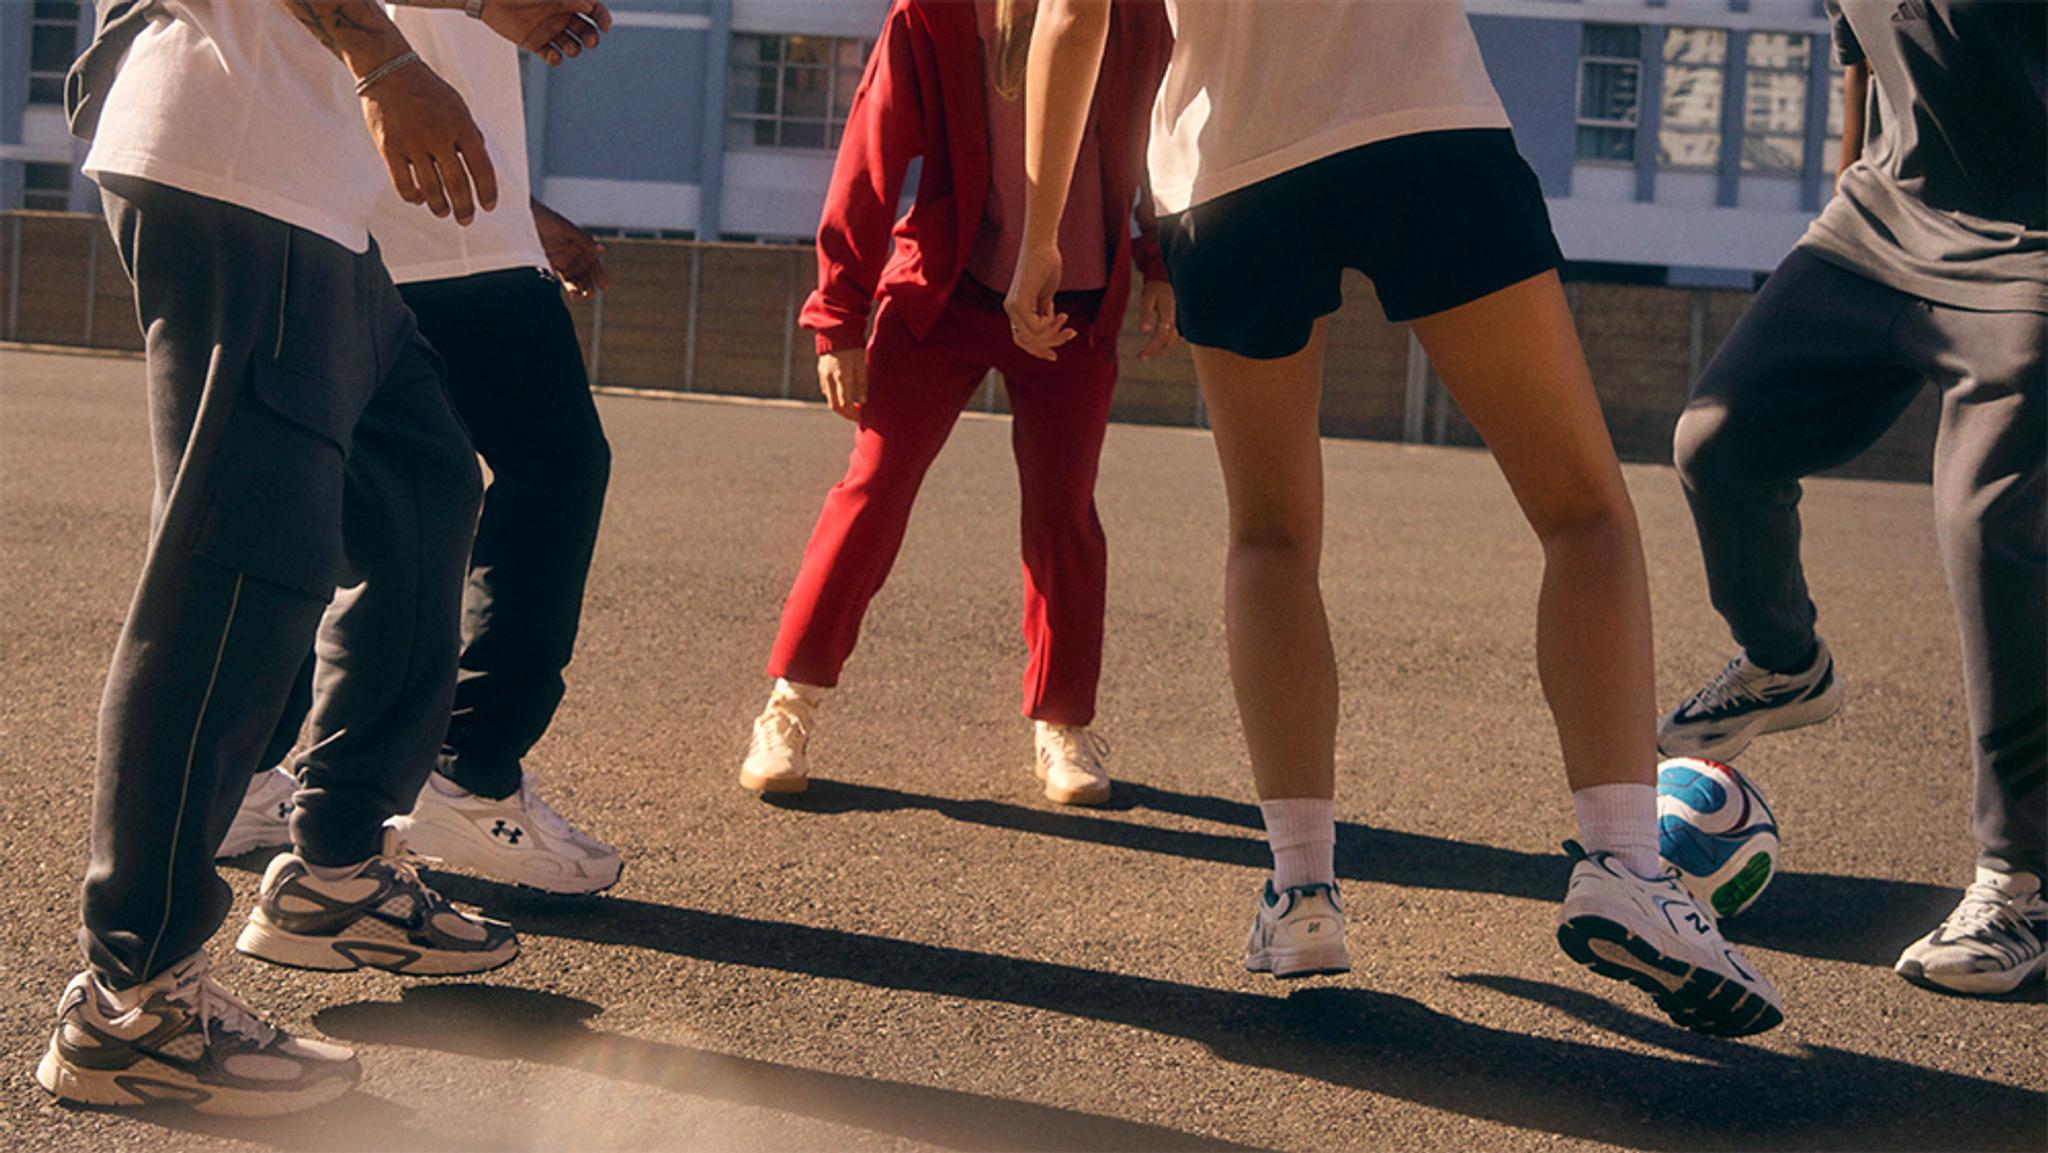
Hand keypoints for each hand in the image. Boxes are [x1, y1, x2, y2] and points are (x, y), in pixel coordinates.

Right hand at [361, 61, 496, 224]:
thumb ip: (471, 133)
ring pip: (431, 189)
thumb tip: (482, 163)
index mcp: (461, 125)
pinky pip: (404, 184)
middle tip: (466, 220)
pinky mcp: (389, 148)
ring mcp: (413, 143)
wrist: (388, 71)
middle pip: (457, 184)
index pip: (482, 168)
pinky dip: (414, 197)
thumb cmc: (428, 90)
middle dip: (465, 208)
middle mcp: (438, 136)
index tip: (488, 207)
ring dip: (440, 207)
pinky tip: (420, 198)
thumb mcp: (458, 106)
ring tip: (444, 213)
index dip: (488, 192)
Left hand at [478, 0, 611, 64]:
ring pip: (571, 45)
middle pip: (585, 31)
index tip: (605, 27)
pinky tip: (553, 56)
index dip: (602, 18)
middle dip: (591, 38)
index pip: (592, 10)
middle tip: (591, 42)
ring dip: (575, 49)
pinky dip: (555, 59)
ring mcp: (548, 31)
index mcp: (565, 1)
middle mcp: (560, 16)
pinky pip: (551, 56)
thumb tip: (589, 5)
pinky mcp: (535, 43)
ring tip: (569, 48)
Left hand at [533, 200, 606, 295]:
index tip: (603, 286)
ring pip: (573, 279)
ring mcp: (560, 260)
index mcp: (579, 244)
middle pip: (584, 273)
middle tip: (590, 295)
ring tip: (579, 298)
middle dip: (589, 285)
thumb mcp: (565, 229)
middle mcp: (571, 254)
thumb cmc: (544, 218)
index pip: (593, 262)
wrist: (518, 217)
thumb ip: (583, 240)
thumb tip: (602, 250)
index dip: (599, 274)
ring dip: (579, 289)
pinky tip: (570, 293)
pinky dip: (566, 287)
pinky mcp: (547, 265)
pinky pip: (559, 279)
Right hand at [818, 349, 866, 420]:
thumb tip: (863, 401)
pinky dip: (833, 395)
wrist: (837, 331)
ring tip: (852, 406)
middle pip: (835, 406)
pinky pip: (826, 389)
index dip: (854, 414)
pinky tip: (842, 394)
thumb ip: (862, 383)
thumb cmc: (853, 347)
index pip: (845, 405)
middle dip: (846, 414)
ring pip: (829, 398)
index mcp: (841, 378)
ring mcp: (824, 375)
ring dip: (839, 406)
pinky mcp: (821, 371)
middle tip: (857, 416)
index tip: (862, 417)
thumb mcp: (861, 364)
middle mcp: (830, 379)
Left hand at [1004, 242, 1072, 361]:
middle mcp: (1011, 309)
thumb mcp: (1046, 294)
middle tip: (1071, 334)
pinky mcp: (1019, 301)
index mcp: (1016, 308)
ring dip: (1054, 334)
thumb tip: (1051, 328)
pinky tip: (1060, 313)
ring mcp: (1013, 306)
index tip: (1055, 354)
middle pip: (1026, 342)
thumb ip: (1044, 311)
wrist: (1043, 244)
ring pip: (1032, 337)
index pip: (1022, 339)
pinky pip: (1035, 328)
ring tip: (1067, 323)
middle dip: (1050, 344)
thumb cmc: (1047, 264)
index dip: (1039, 349)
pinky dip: (1051, 325)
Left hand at [1137, 280, 1177, 359]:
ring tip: (1148, 354)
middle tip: (1142, 358)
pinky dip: (1165, 343)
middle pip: (1168, 342)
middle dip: (1156, 352)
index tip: (1141, 355)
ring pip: (1172, 341)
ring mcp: (1178, 321)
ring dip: (1161, 349)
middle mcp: (1176, 320)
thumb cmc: (1154, 288)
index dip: (1152, 348)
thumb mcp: (1147, 298)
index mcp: (1169, 314)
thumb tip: (1144, 331)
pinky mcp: (1177, 321)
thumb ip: (1146, 314)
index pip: (1161, 337)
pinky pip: (1173, 336)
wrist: (1164, 280)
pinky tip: (1157, 346)